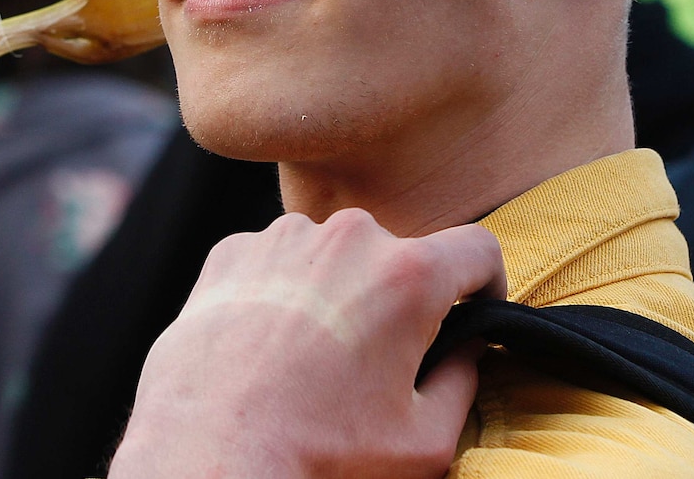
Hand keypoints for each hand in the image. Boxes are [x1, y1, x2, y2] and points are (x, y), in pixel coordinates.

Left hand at [109, 208, 505, 478]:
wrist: (206, 456)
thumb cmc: (317, 456)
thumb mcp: (423, 442)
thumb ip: (464, 381)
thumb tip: (468, 349)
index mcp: (407, 275)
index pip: (478, 249)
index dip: (486, 283)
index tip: (472, 311)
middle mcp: (349, 237)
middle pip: (398, 255)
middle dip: (396, 299)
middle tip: (370, 362)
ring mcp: (285, 237)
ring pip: (333, 255)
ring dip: (335, 291)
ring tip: (308, 360)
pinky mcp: (233, 251)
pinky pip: (276, 261)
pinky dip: (280, 293)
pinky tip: (266, 348)